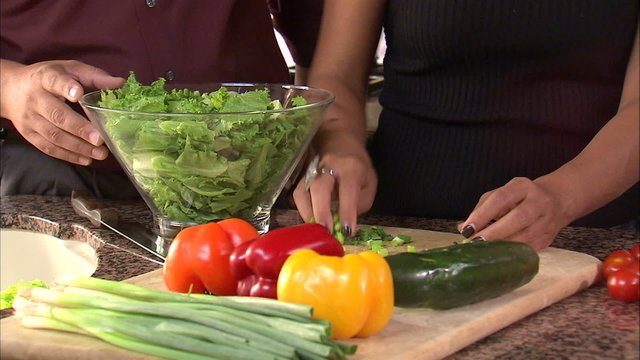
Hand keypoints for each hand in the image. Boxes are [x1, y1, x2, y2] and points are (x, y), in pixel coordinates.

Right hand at [0, 60, 124, 164]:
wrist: (11, 90)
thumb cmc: (49, 78)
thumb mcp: (69, 69)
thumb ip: (94, 77)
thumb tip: (121, 83)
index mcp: (46, 78)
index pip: (54, 81)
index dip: (66, 87)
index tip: (78, 94)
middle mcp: (36, 99)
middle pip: (56, 115)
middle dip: (79, 129)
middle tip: (99, 139)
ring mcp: (31, 119)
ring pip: (54, 135)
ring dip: (78, 147)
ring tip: (100, 153)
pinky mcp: (29, 134)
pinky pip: (48, 148)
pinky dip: (68, 156)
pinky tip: (86, 159)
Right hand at [292, 131, 376, 235]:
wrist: (340, 142)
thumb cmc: (357, 166)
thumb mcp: (369, 182)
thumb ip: (361, 203)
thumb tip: (344, 223)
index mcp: (351, 168)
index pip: (348, 190)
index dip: (347, 211)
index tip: (347, 231)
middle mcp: (329, 167)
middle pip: (320, 188)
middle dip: (322, 212)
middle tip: (326, 232)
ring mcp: (312, 170)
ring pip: (304, 191)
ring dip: (308, 213)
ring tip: (316, 230)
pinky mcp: (301, 176)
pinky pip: (298, 194)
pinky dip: (303, 210)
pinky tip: (310, 220)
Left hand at [457, 177, 572, 250]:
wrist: (557, 201)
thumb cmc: (521, 198)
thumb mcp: (502, 194)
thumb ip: (482, 208)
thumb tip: (462, 227)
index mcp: (522, 186)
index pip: (500, 198)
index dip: (483, 214)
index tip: (467, 228)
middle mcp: (538, 201)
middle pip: (518, 217)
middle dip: (495, 232)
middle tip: (475, 242)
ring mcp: (547, 220)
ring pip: (526, 235)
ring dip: (503, 245)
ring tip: (484, 250)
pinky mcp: (549, 237)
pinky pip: (529, 248)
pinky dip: (512, 253)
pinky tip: (498, 255)